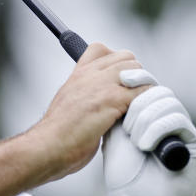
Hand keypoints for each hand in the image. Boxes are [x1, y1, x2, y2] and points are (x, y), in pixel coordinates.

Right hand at [31, 44, 149, 181]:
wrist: (48, 146)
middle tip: (133, 97)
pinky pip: (144, 91)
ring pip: (138, 71)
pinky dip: (147, 103)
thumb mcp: (69, 104)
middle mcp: (89, 74)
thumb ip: (85, 96)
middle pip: (126, 57)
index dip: (116, 62)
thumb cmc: (58, 134)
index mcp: (77, 75)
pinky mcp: (112, 99)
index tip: (118, 80)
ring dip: (144, 87)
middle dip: (135, 76)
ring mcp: (101, 85)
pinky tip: (139, 117)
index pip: (101, 49)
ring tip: (138, 107)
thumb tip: (103, 103)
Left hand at [103, 69, 195, 195]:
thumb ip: (119, 110)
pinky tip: (144, 145)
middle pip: (159, 91)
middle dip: (138, 102)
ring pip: (168, 102)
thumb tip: (117, 82)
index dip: (137, 79)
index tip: (121, 79)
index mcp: (151, 118)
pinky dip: (157, 128)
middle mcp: (169, 122)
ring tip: (135, 141)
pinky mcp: (194, 144)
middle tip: (126, 127)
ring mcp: (183, 132)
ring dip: (145, 119)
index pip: (148, 87)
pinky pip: (178, 119)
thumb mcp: (115, 136)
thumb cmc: (125, 176)